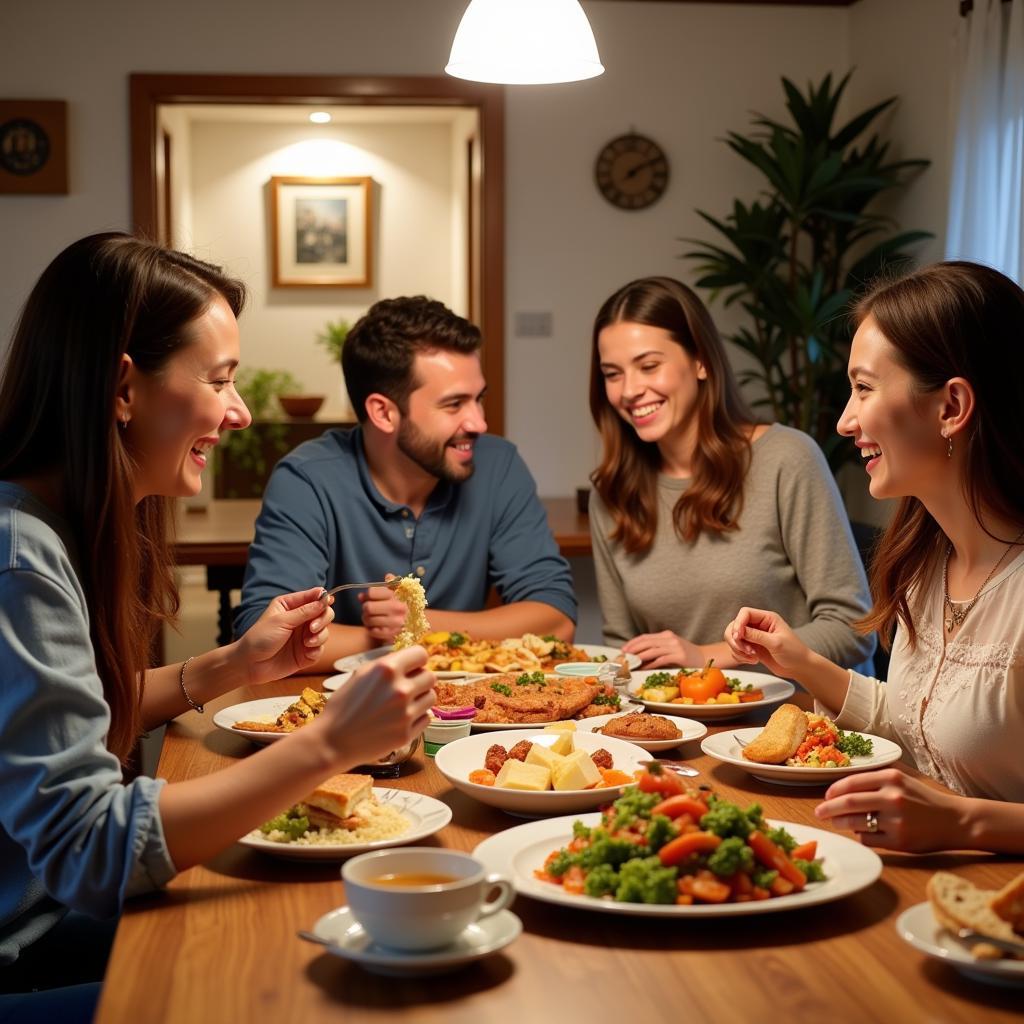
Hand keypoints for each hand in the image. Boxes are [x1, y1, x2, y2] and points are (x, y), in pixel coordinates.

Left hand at [236, 586, 334, 684]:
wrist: (250, 664)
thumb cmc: (260, 638)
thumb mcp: (281, 621)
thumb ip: (305, 611)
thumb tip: (324, 599)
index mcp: (290, 606)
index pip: (313, 597)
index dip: (322, 598)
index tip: (328, 601)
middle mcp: (300, 620)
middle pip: (324, 613)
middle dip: (323, 619)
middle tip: (312, 628)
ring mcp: (304, 636)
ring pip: (325, 631)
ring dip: (320, 636)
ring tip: (307, 642)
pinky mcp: (306, 653)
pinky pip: (321, 648)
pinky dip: (316, 649)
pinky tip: (306, 652)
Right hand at [318, 646, 435, 768]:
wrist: (332, 742)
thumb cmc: (343, 706)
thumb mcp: (361, 674)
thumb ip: (387, 664)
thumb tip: (409, 659)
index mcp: (387, 669)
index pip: (421, 654)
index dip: (416, 660)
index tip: (412, 666)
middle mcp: (400, 689)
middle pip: (431, 676)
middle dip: (420, 679)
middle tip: (407, 686)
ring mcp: (405, 714)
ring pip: (431, 697)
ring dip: (420, 698)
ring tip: (402, 704)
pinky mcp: (407, 734)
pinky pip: (426, 718)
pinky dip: (417, 717)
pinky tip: (400, 719)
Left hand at [359, 573, 406, 643]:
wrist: (417, 623)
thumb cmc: (403, 604)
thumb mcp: (399, 590)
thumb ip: (389, 584)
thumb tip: (369, 589)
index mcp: (398, 595)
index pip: (372, 592)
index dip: (367, 595)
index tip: (368, 597)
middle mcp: (398, 608)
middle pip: (368, 607)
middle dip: (366, 608)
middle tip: (369, 609)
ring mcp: (395, 623)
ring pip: (368, 619)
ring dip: (367, 619)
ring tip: (372, 618)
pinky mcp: (392, 635)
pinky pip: (372, 631)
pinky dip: (371, 629)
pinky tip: (376, 627)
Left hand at [621, 630, 704, 668]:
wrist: (706, 658)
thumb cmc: (687, 656)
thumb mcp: (672, 648)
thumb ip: (658, 649)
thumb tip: (639, 657)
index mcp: (666, 635)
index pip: (645, 637)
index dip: (633, 643)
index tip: (624, 650)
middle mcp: (670, 639)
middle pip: (646, 643)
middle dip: (633, 650)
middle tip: (624, 657)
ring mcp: (675, 647)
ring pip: (652, 650)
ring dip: (640, 657)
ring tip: (631, 663)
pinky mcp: (679, 656)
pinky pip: (661, 660)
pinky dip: (651, 664)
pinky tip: (644, 668)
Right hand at [723, 607, 808, 678]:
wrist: (799, 668)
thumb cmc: (794, 653)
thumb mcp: (776, 643)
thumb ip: (756, 636)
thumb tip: (738, 631)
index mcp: (767, 618)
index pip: (745, 613)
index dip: (738, 623)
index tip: (738, 637)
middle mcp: (758, 625)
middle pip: (734, 625)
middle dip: (736, 640)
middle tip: (747, 651)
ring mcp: (754, 637)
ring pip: (733, 638)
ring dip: (738, 649)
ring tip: (752, 657)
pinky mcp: (751, 648)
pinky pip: (737, 649)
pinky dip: (740, 656)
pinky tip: (753, 661)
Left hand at [814, 769, 967, 852]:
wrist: (956, 821)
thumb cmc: (924, 800)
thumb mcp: (902, 782)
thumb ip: (874, 784)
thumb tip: (840, 793)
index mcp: (891, 778)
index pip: (852, 783)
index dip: (834, 790)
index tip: (826, 797)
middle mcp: (893, 798)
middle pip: (848, 803)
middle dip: (829, 808)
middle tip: (819, 812)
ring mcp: (896, 821)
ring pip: (855, 823)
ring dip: (841, 823)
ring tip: (836, 823)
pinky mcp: (899, 842)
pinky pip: (868, 839)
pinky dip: (861, 836)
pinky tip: (863, 833)